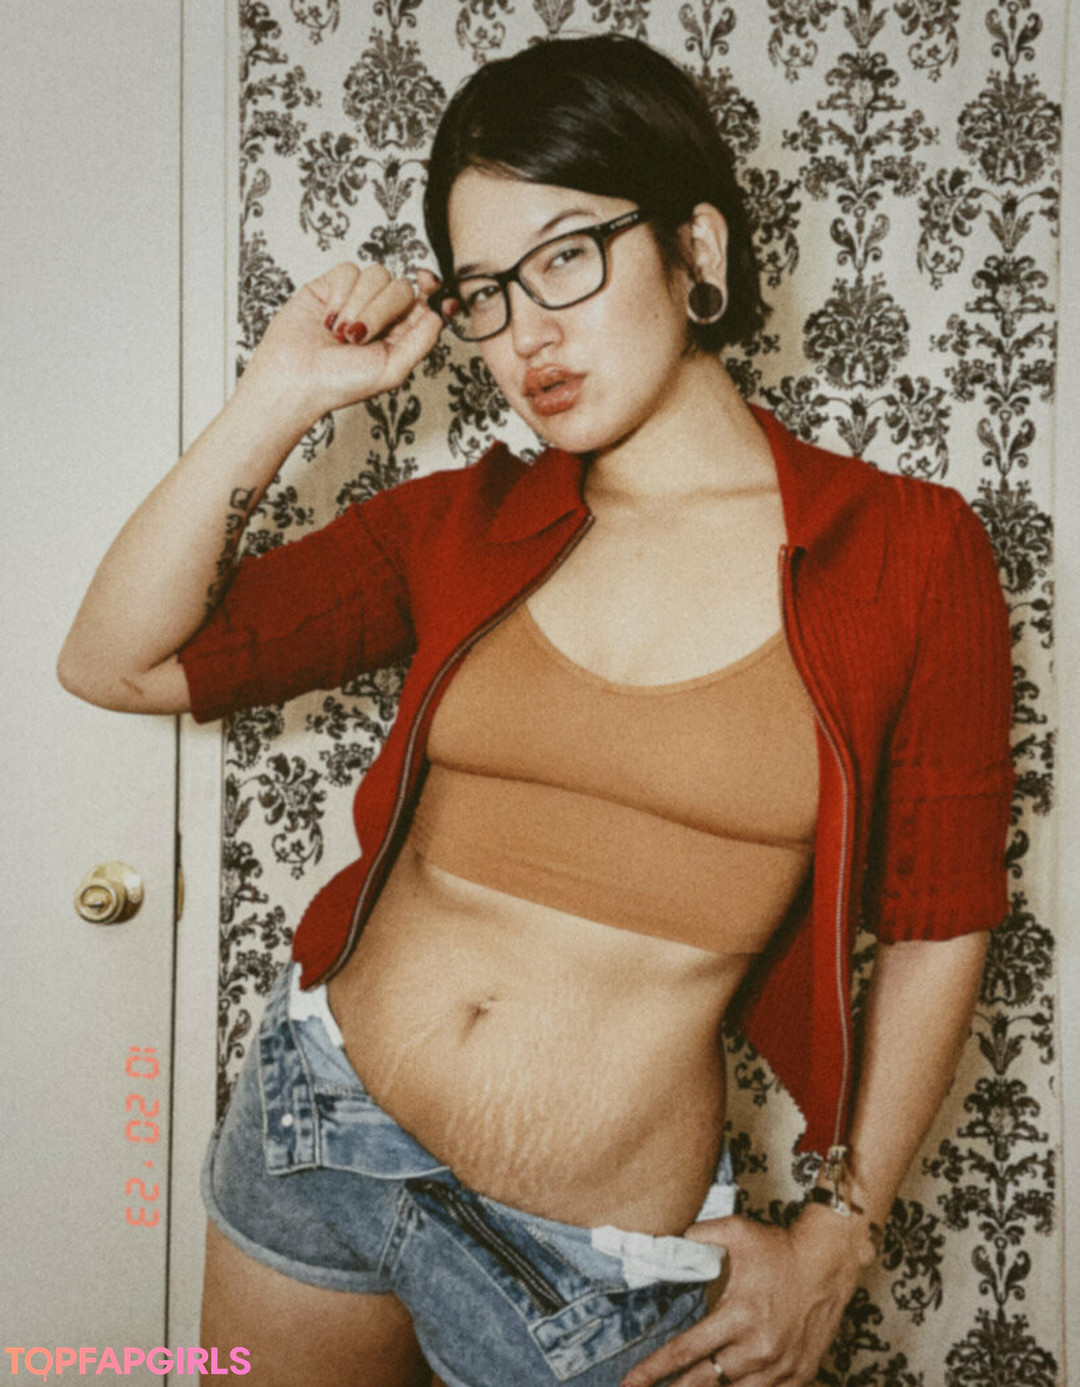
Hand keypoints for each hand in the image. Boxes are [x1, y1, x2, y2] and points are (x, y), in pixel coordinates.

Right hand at [241, 261, 444, 423]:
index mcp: (401, 334)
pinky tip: (329, 318)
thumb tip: (442, 313)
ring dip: (358, 306)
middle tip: (359, 337)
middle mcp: (381, 314)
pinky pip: (349, 271)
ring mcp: (357, 298)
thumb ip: (422, 341)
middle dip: (380, 311)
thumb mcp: (393, 370)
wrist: (295, 378)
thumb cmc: (339, 383)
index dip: (431, 289)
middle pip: (401, 287)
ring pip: (376, 275)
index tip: (428, 283)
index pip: (425, 301)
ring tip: (341, 333)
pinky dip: (340, 295)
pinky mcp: (331, 286)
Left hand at [620, 1209, 865, 1386]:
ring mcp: (780, 1367)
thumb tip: (667, 1242)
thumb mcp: (736, 1232)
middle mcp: (757, 1348)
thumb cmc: (780, 1247)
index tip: (630, 1381)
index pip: (686, 1351)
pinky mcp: (798, 1374)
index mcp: (738, 1316)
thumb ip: (698, 1236)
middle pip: (704, 1382)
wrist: (829, 1262)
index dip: (654, 1369)